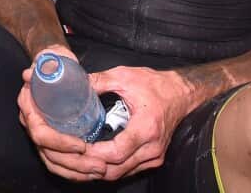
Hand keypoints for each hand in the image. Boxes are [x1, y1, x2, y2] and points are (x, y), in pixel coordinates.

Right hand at [17, 46, 107, 180]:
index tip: (82, 144)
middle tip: (99, 164)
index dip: (59, 142)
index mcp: (28, 105)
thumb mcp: (53, 58)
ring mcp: (41, 133)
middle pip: (48, 153)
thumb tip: (29, 73)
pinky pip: (59, 163)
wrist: (55, 64)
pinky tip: (91, 172)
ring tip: (100, 170)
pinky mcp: (52, 141)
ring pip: (54, 161)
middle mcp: (31, 122)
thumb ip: (45, 62)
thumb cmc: (56, 61)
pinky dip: (74, 172)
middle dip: (74, 163)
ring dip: (77, 171)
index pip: (39, 132)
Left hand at [80, 66, 195, 179]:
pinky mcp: (154, 159)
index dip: (93, 153)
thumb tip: (76, 83)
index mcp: (146, 128)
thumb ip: (99, 80)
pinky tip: (95, 160)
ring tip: (79, 159)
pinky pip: (129, 170)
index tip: (76, 146)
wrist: (179, 93)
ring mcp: (154, 156)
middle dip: (91, 166)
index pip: (116, 152)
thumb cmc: (155, 85)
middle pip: (116, 169)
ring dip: (99, 170)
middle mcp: (152, 147)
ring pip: (121, 174)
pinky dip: (111, 168)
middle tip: (71, 156)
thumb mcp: (125, 76)